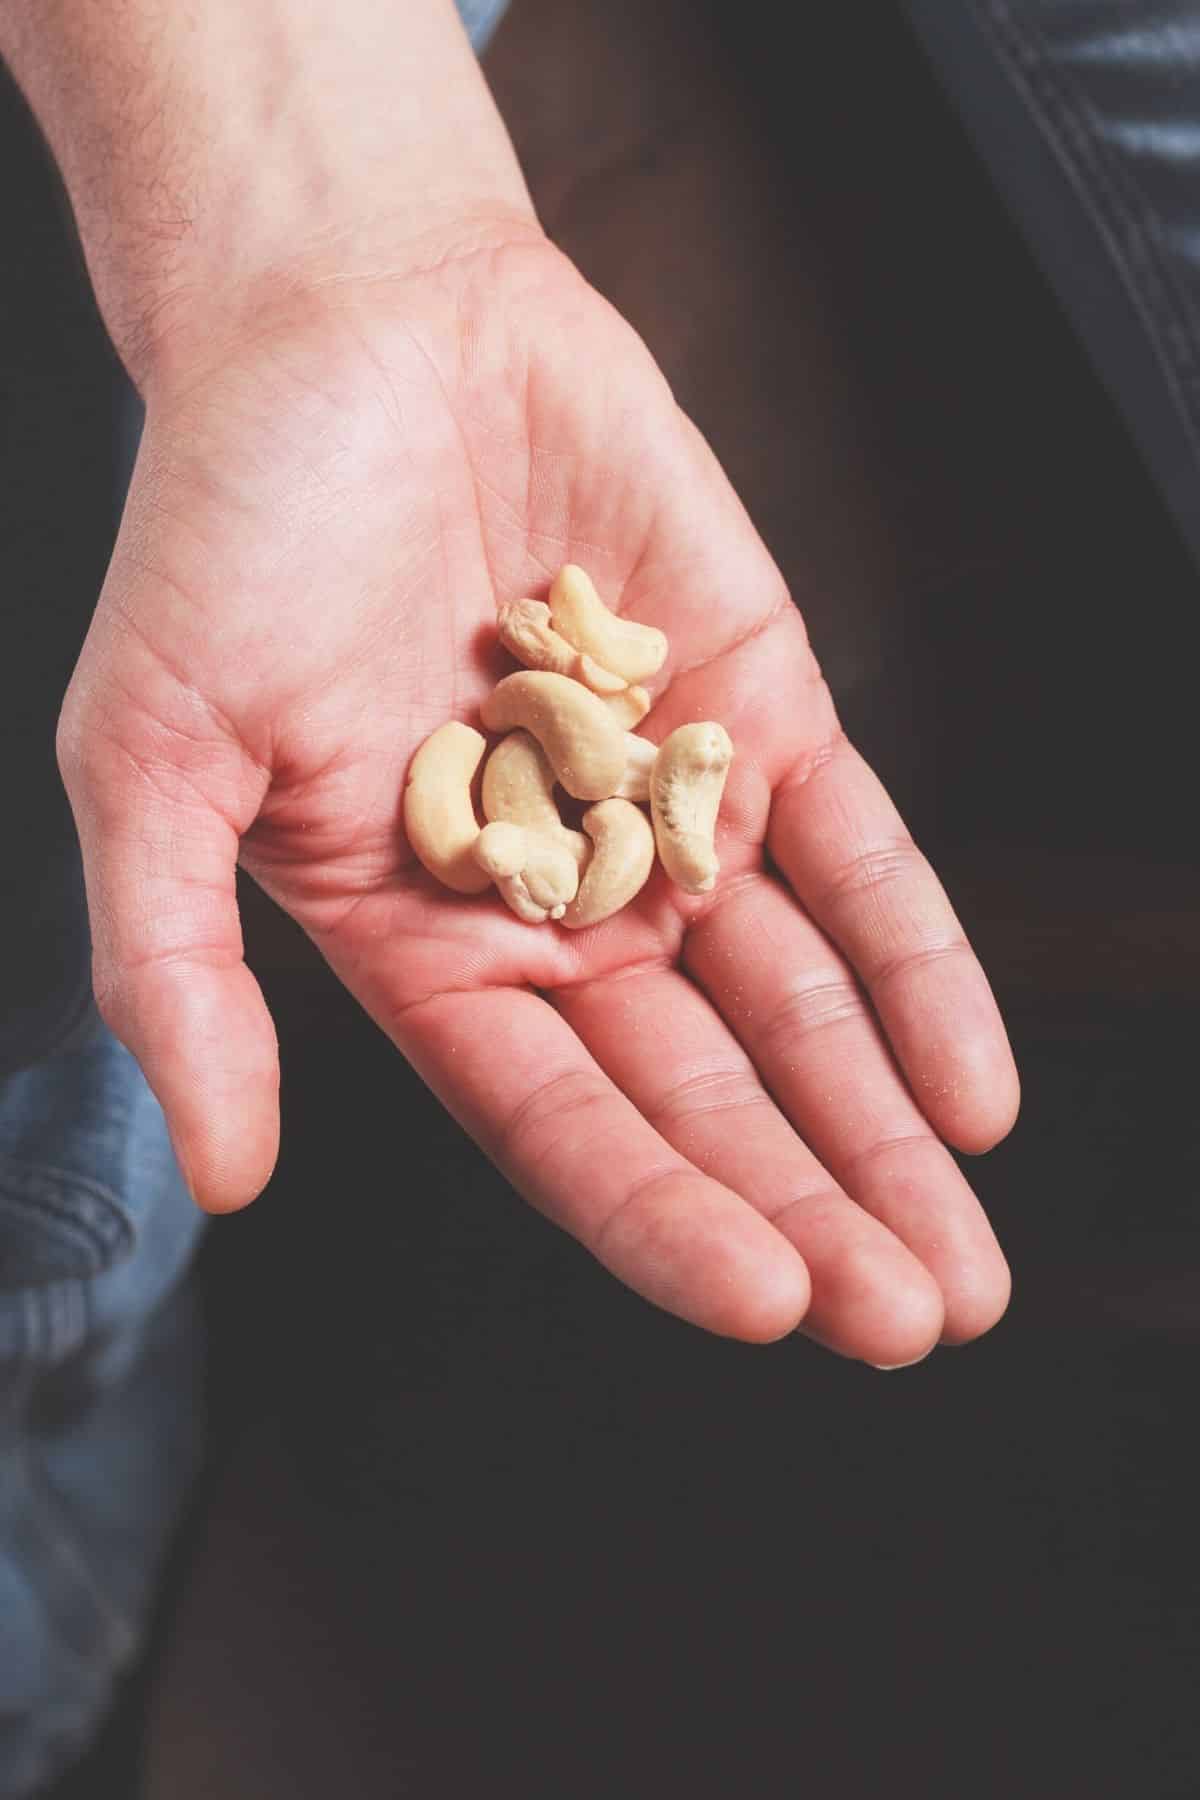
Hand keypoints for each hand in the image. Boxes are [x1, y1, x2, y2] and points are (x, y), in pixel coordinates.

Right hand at [58, 229, 1018, 1362]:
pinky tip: (975, 1088)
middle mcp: (558, 905)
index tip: (770, 1303)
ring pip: (797, 1005)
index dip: (662, 1215)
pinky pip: (856, 858)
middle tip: (913, 1322)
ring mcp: (669, 816)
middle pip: (703, 1094)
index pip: (559, 1119)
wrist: (358, 320)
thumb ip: (176, 968)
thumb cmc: (230, 529)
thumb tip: (221, 1174)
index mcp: (423, 944)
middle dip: (810, 1211)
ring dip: (883, 1129)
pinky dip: (921, 964)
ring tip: (963, 1258)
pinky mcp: (761, 713)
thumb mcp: (149, 757)